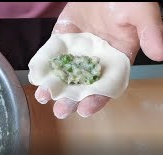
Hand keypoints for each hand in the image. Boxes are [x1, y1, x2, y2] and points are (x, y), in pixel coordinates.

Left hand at [34, 2, 162, 118]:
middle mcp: (94, 61)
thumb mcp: (141, 12)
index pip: (107, 86)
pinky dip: (44, 66)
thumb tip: (161, 53)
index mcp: (116, 60)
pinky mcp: (62, 40)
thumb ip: (150, 31)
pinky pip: (51, 55)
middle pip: (81, 85)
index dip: (97, 99)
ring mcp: (76, 52)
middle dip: (70, 99)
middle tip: (60, 111)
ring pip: (64, 74)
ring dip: (53, 87)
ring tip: (42, 96)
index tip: (85, 110)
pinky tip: (36, 76)